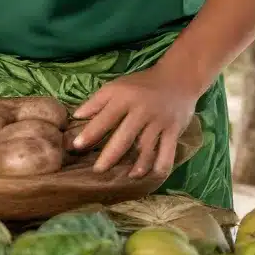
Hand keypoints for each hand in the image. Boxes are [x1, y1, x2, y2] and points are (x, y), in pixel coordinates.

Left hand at [71, 67, 197, 177]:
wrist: (178, 78)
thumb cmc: (140, 85)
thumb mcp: (116, 86)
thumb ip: (96, 101)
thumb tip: (76, 116)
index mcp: (125, 98)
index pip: (105, 118)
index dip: (91, 132)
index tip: (77, 146)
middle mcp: (142, 111)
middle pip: (124, 137)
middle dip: (110, 156)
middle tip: (98, 170)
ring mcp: (159, 122)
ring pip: (147, 148)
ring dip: (137, 165)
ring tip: (126, 176)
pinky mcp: (174, 130)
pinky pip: (167, 152)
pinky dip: (159, 166)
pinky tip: (150, 175)